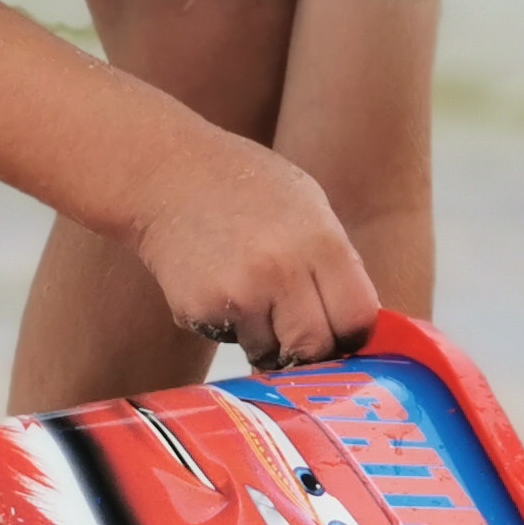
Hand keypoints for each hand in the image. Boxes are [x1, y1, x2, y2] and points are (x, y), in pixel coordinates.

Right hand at [130, 131, 378, 369]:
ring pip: (270, 352)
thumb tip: (352, 324)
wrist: (165, 172)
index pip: (358, 318)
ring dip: (265, 338)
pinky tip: (217, 287)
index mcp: (322, 242)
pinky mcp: (201, 311)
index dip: (351, 332)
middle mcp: (284, 272)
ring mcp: (241, 294)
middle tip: (294, 329)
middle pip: (316, 347)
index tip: (339, 332)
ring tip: (249, 292)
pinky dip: (227, 326)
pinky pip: (229, 339)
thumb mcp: (308, 206)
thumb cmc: (244, 185)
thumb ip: (333, 263)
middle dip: (309, 348)